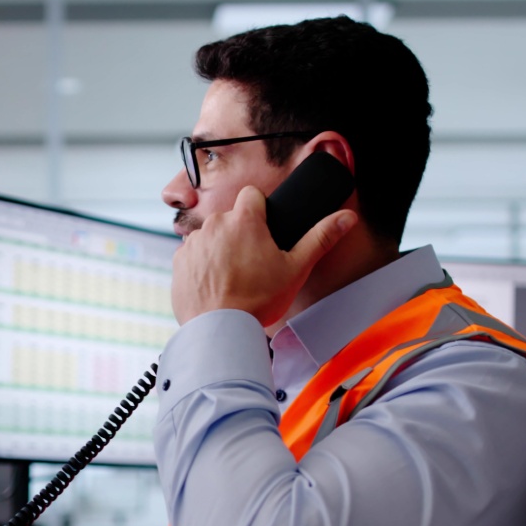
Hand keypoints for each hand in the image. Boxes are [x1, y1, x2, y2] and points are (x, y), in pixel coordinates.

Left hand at [170, 187, 357, 326]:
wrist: (220, 330)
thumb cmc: (257, 300)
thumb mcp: (296, 269)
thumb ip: (320, 238)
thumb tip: (347, 217)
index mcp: (243, 220)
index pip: (252, 195)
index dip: (260, 211)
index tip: (264, 231)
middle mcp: (214, 224)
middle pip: (231, 217)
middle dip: (241, 233)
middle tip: (252, 262)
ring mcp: (193, 242)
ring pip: (211, 235)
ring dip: (220, 248)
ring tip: (233, 276)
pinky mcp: (178, 262)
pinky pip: (193, 255)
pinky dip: (202, 265)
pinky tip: (215, 284)